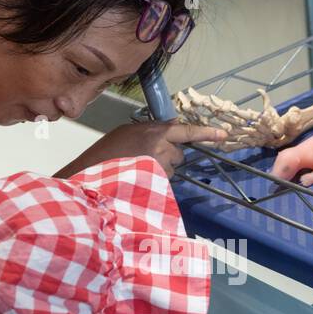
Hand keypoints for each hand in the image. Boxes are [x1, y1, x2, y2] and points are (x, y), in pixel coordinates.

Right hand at [57, 120, 227, 177]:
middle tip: (145, 161)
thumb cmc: (104, 155)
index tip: (224, 135)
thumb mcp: (127, 135)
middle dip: (168, 158)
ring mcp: (158, 163)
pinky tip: (137, 180)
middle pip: (179, 154)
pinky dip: (154, 183)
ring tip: (136, 170)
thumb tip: (168, 137)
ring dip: (159, 172)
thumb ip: (150, 134)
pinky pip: (163, 182)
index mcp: (153, 130)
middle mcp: (159, 144)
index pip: (184, 130)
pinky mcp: (155, 180)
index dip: (205, 133)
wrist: (89, 173)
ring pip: (171, 169)